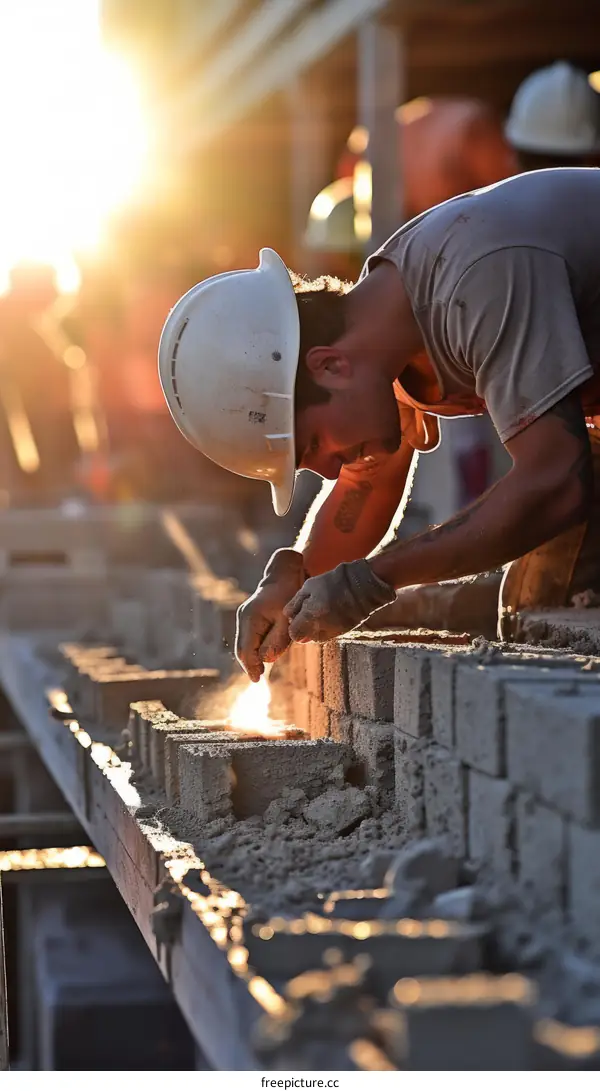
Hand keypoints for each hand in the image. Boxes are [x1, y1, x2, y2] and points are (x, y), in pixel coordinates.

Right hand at [235, 549, 306, 680]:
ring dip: (250, 657)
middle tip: (258, 678)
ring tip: (259, 671)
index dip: (251, 666)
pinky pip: (247, 637)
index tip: (257, 680)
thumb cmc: (289, 596)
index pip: (246, 649)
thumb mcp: (287, 620)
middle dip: (249, 664)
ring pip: (243, 644)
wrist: (284, 574)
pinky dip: (252, 648)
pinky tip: (261, 657)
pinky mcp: (247, 617)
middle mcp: (243, 617)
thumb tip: (265, 660)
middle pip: (241, 648)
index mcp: (251, 618)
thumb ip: (277, 640)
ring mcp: (243, 616)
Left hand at [284, 559, 395, 643]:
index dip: (293, 625)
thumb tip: (287, 615)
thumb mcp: (310, 586)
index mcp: (310, 615)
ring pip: (316, 638)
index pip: (294, 634)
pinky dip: (326, 628)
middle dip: (303, 628)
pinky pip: (329, 635)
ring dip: (314, 629)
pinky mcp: (344, 632)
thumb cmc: (334, 582)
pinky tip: (331, 614)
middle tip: (308, 612)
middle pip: (304, 638)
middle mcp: (321, 628)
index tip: (297, 616)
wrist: (363, 585)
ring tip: (321, 612)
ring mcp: (333, 632)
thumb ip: (296, 603)